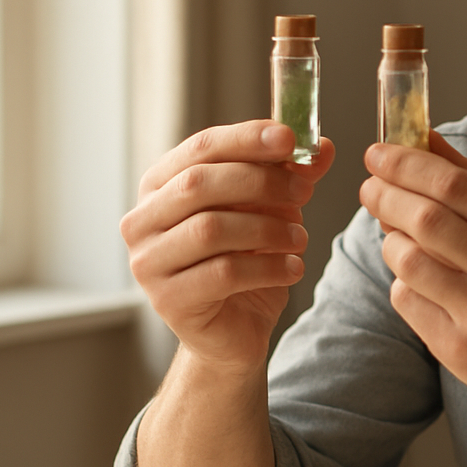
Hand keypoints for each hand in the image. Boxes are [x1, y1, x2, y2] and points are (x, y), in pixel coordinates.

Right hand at [122, 121, 335, 371]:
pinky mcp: (168, 301)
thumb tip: (324, 146)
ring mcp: (148, 262)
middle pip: (199, 184)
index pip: (200, 148)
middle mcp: (141, 221)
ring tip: (300, 238)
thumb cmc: (246, 262)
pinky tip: (294, 268)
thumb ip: (291, 177)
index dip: (245, 138)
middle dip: (260, 182)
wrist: (235, 330)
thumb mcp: (272, 211)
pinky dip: (268, 267)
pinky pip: (223, 273)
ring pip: (211, 229)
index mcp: (160, 186)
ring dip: (268, 228)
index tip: (289, 137)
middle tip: (305, 190)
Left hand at [359, 133, 466, 407]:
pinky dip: (403, 281)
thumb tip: (422, 138)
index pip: (453, 186)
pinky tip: (420, 279)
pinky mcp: (461, 351)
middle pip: (426, 220)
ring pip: (407, 261)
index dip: (406, 164)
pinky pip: (406, 300)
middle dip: (385, 196)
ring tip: (398, 236)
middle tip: (371, 188)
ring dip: (391, 241)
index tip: (377, 154)